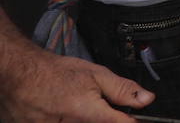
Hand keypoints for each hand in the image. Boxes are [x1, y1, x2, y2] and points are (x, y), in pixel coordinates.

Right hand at [0, 46, 152, 121]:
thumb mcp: (96, 74)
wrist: (21, 75)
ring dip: (86, 118)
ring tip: (74, 105)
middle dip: (103, 117)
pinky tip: (63, 111)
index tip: (133, 117)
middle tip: (92, 103)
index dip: (131, 121)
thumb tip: (147, 99)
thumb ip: (123, 89)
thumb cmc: (56, 73)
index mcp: (87, 113)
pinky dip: (70, 120)